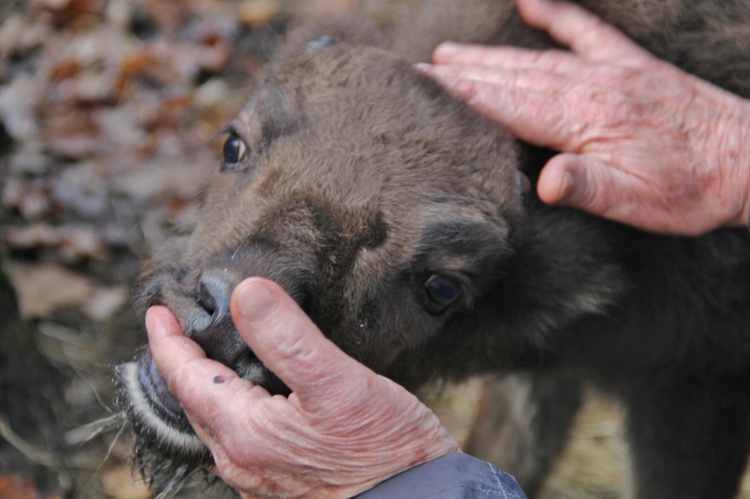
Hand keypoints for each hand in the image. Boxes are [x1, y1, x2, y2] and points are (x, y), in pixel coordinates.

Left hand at [146, 277, 459, 497]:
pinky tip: (248, 395)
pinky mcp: (282, 481)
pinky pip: (238, 437)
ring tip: (205, 356)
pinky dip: (229, 406)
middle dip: (179, 362)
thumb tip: (247, 292)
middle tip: (177, 329)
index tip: (158, 312)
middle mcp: (242, 460)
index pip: (184, 379)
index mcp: (244, 433)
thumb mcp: (336, 382)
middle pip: (192, 402)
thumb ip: (288, 338)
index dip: (166, 342)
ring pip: (214, 421)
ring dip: (203, 385)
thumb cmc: (382, 448)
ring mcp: (260, 475)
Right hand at [420, 0, 749, 234]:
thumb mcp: (636, 203)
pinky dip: (556, 15)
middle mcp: (589, 86)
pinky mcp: (628, 64)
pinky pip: (585, 31)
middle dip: (460, 73)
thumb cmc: (689, 190)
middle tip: (418, 69)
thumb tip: (542, 183)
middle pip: (509, 77)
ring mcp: (609, 69)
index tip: (423, 86)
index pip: (506, 104)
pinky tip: (531, 2)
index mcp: (583, 120)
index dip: (461, 95)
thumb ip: (586, 186)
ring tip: (448, 52)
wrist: (747, 158)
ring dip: (488, 55)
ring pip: (534, 58)